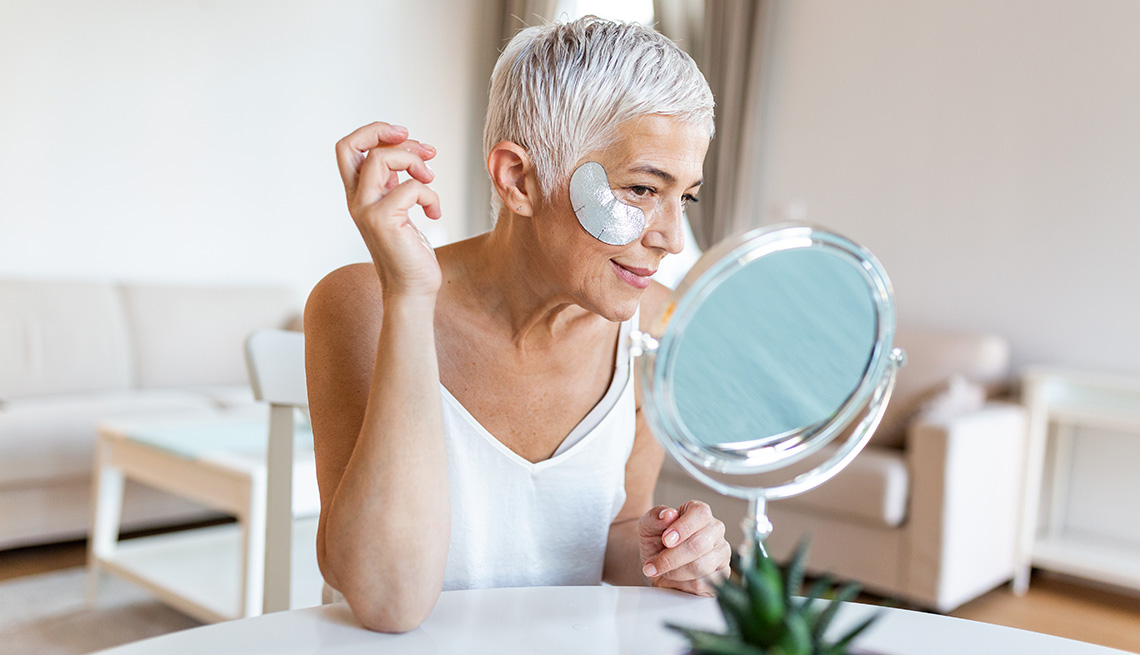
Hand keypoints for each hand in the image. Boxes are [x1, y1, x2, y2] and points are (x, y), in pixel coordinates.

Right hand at [335, 122, 442, 297]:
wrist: (411, 290)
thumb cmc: (410, 252)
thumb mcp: (399, 209)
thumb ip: (394, 182)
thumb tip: (408, 151)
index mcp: (359, 194)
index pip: (347, 148)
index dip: (373, 132)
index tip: (404, 135)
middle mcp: (356, 200)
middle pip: (355, 145)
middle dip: (389, 135)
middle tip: (425, 150)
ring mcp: (366, 209)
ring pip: (381, 158)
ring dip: (414, 161)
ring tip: (430, 180)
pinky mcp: (382, 220)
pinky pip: (410, 187)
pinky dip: (430, 194)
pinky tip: (434, 213)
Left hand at [639, 501, 730, 595]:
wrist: (655, 563)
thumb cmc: (656, 541)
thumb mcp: (648, 525)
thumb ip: (655, 517)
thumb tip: (668, 514)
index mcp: (700, 512)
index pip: (699, 514)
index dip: (682, 528)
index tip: (666, 540)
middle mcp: (715, 530)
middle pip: (698, 544)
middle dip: (671, 558)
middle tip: (654, 563)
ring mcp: (722, 552)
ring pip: (700, 566)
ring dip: (674, 572)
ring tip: (664, 570)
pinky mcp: (722, 574)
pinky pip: (703, 583)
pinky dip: (682, 584)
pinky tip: (676, 578)